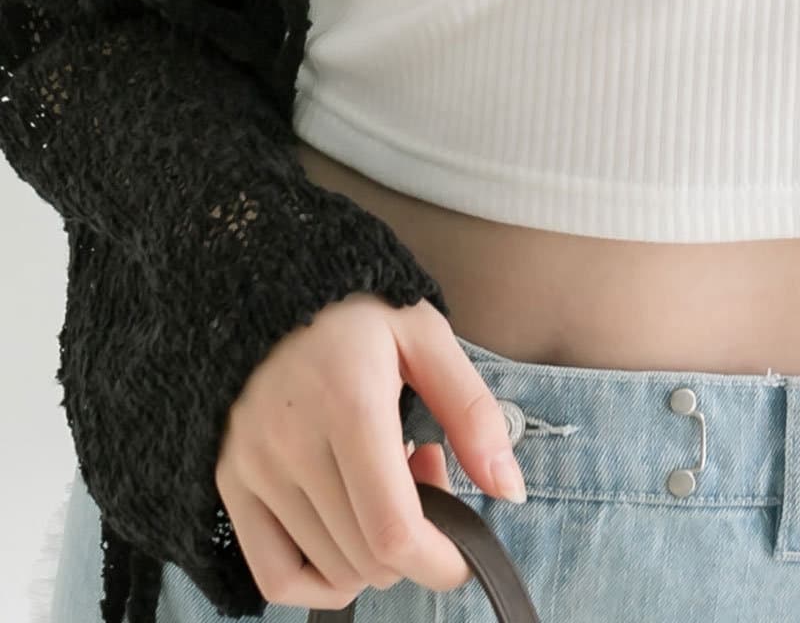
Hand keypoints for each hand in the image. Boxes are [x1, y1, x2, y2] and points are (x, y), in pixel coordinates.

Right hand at [216, 292, 527, 608]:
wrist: (266, 280)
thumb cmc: (355, 307)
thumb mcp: (425, 336)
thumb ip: (472, 412)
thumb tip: (510, 490)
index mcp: (349, 403)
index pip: (393, 529)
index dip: (440, 561)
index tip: (464, 551)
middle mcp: (291, 445)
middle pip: (366, 557)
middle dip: (418, 543)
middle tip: (425, 473)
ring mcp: (253, 469)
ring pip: (329, 567)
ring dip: (376, 551)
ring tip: (386, 480)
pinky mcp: (229, 483)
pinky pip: (274, 575)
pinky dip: (321, 580)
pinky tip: (349, 537)